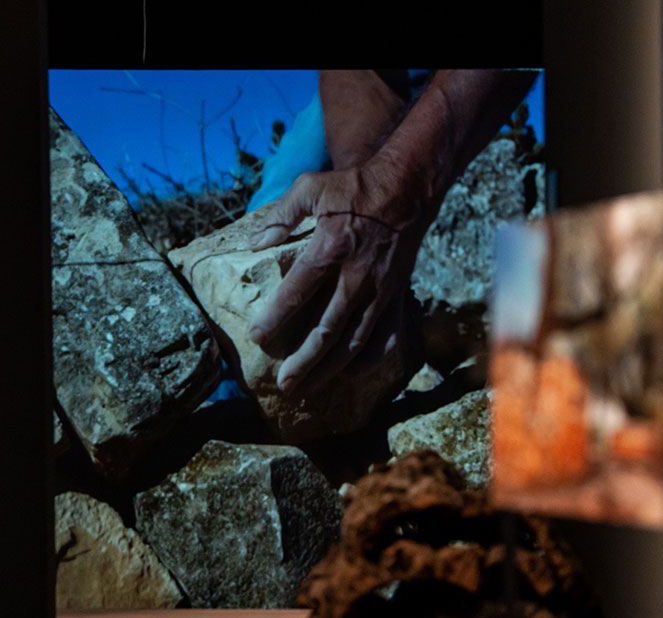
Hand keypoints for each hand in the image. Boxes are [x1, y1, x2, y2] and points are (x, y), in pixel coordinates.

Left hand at [247, 156, 431, 393]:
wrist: (408, 188)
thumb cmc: (356, 187)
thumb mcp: (311, 187)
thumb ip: (281, 215)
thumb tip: (254, 243)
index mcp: (332, 248)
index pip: (297, 291)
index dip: (275, 317)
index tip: (257, 337)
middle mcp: (357, 276)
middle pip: (328, 329)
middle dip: (305, 360)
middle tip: (285, 383)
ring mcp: (380, 290)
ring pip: (355, 340)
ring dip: (331, 367)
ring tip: (309, 385)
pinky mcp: (396, 294)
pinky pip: (387, 333)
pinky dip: (372, 357)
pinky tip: (353, 371)